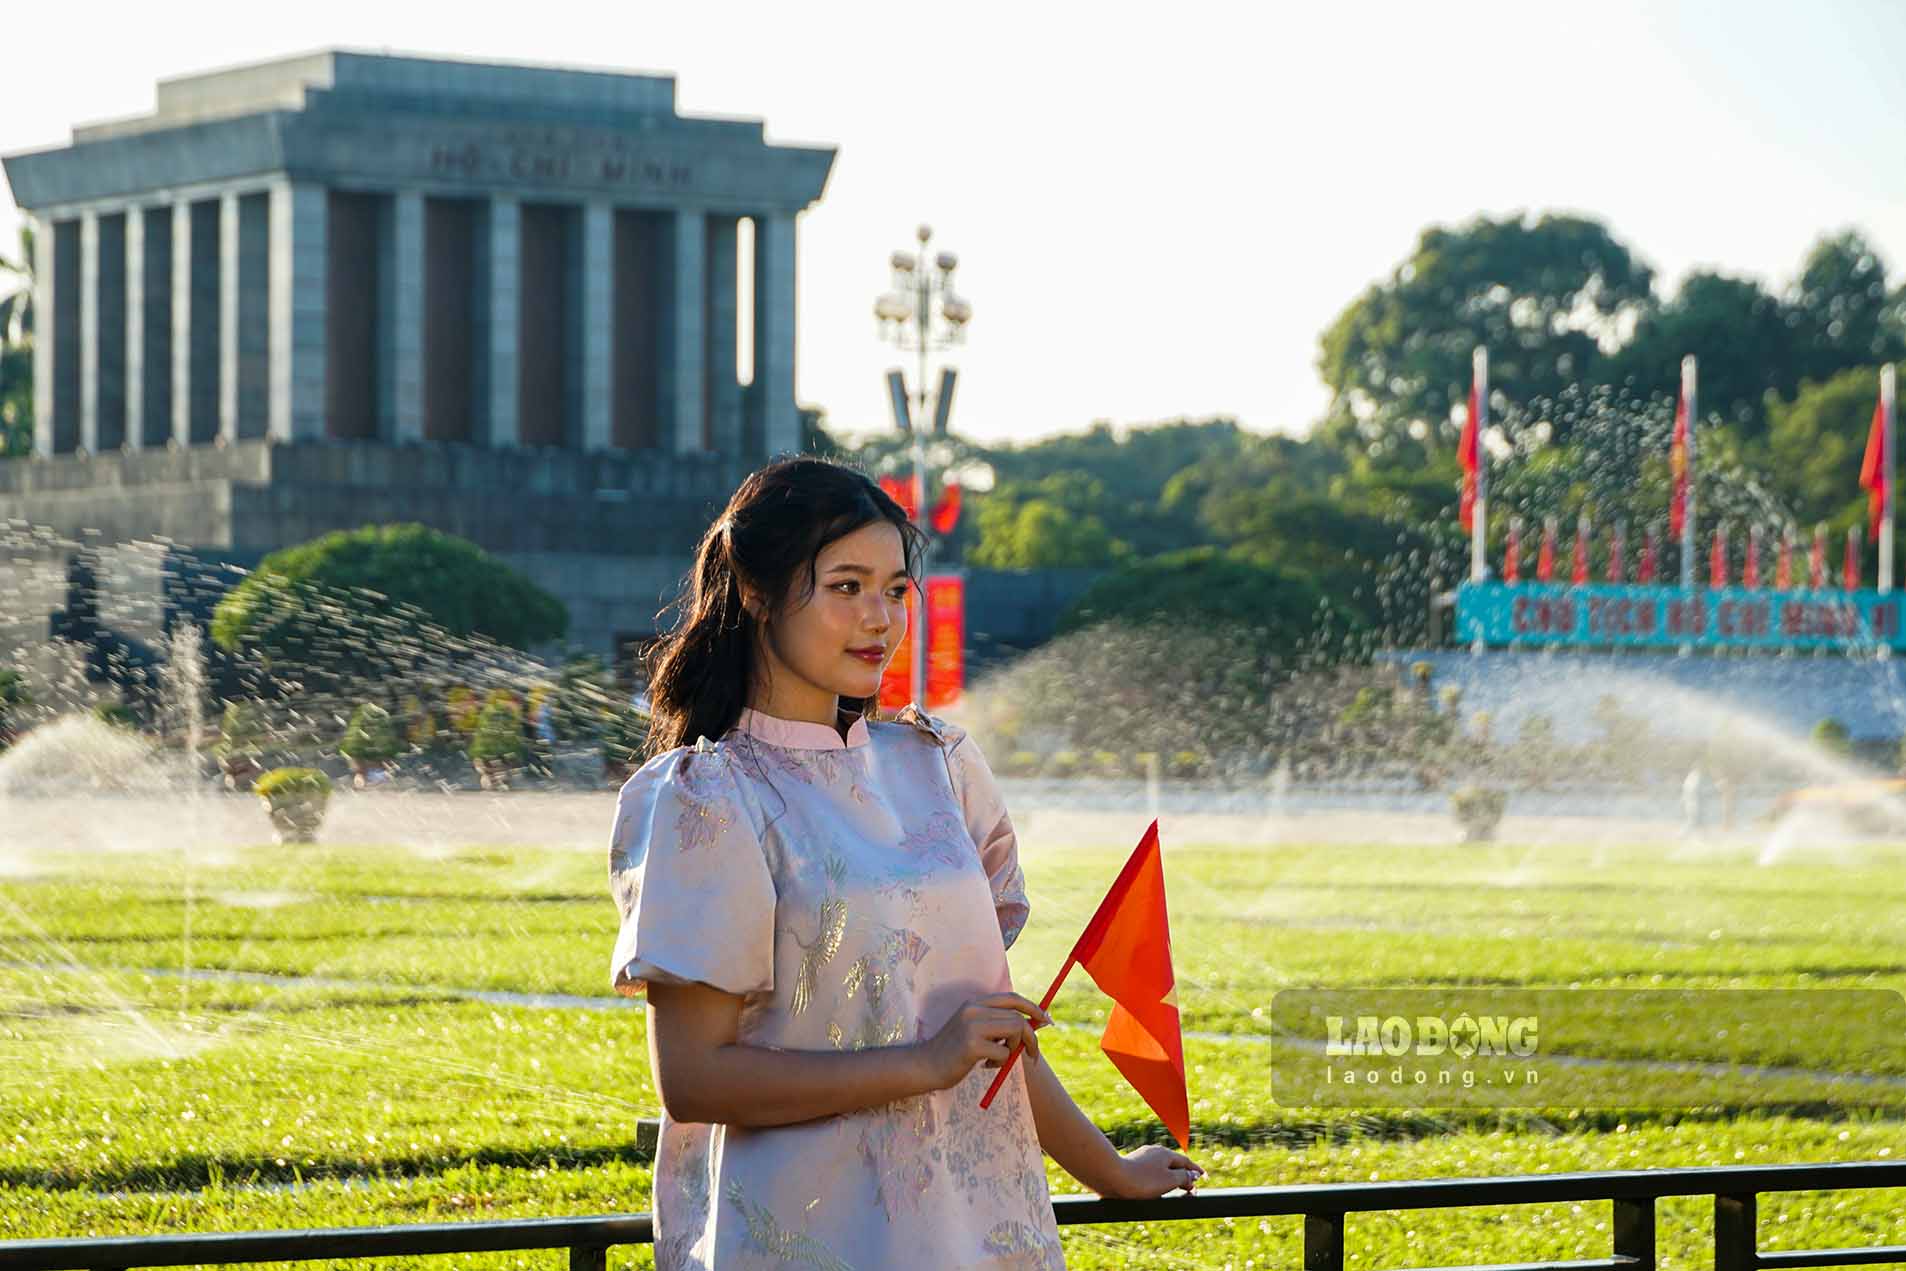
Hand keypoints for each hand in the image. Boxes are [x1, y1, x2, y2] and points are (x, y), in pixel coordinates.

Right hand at [918, 992, 1051, 1090]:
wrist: (925, 1066)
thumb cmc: (953, 1052)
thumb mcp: (973, 1030)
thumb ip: (997, 1025)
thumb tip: (1031, 1026)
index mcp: (975, 1004)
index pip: (1012, 998)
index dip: (1033, 1007)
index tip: (1047, 1020)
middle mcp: (974, 1010)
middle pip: (1018, 1017)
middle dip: (1031, 1037)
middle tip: (1033, 1054)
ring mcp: (972, 1026)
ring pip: (1015, 1031)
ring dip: (1014, 1050)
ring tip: (997, 1060)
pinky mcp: (972, 1045)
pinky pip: (1004, 1052)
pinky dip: (1001, 1062)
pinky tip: (984, 1066)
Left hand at [1100, 1144, 1203, 1198]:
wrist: (1111, 1177)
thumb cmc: (1142, 1180)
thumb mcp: (1169, 1181)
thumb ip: (1184, 1178)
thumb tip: (1193, 1175)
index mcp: (1165, 1153)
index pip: (1185, 1162)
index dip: (1195, 1171)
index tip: (1204, 1177)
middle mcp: (1154, 1152)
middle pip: (1173, 1164)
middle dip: (1183, 1176)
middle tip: (1191, 1189)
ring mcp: (1141, 1158)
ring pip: (1160, 1168)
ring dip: (1170, 1179)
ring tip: (1174, 1190)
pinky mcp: (1131, 1166)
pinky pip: (1150, 1172)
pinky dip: (1157, 1180)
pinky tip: (1154, 1189)